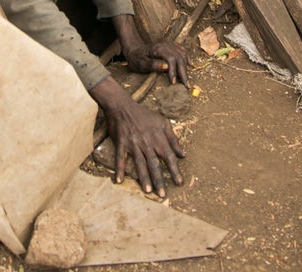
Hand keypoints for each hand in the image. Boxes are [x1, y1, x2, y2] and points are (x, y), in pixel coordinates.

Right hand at [90, 77, 184, 196]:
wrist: (123, 106)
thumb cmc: (144, 114)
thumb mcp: (162, 122)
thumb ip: (173, 138)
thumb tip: (182, 154)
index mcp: (158, 138)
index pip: (169, 157)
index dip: (174, 170)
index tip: (179, 183)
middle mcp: (147, 143)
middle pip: (154, 164)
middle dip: (159, 180)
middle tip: (162, 195)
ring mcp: (133, 144)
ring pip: (139, 164)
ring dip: (143, 178)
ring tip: (147, 191)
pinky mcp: (121, 144)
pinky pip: (120, 159)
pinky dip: (119, 169)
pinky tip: (119, 180)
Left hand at [110, 14, 189, 85]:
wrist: (134, 49)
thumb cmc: (136, 58)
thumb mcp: (141, 64)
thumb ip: (153, 65)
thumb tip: (166, 67)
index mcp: (158, 48)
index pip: (171, 59)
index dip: (174, 71)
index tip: (174, 83)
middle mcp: (165, 44)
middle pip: (179, 57)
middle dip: (183, 72)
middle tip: (186, 85)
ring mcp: (169, 44)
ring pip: (182, 54)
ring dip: (185, 67)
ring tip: (186, 79)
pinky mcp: (171, 45)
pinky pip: (182, 50)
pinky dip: (187, 58)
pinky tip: (190, 65)